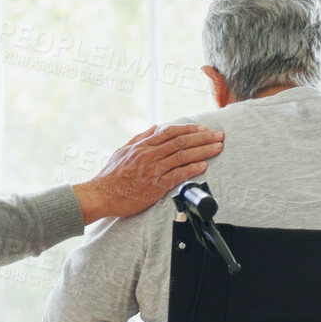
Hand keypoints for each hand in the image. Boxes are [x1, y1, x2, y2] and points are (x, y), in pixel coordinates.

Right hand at [73, 124, 224, 222]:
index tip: (203, 129)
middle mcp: (149, 155)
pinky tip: (204, 166)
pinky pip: (177, 175)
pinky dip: (192, 169)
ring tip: (218, 148)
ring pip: (182, 156)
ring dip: (203, 151)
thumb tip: (155, 127)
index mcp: (142, 145)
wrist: (101, 195)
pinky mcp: (155, 186)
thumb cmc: (111, 176)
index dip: (189, 129)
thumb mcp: (122, 150)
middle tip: (219, 136)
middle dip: (203, 138)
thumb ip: (140, 138)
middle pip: (181, 142)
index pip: (170, 132)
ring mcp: (153, 170)